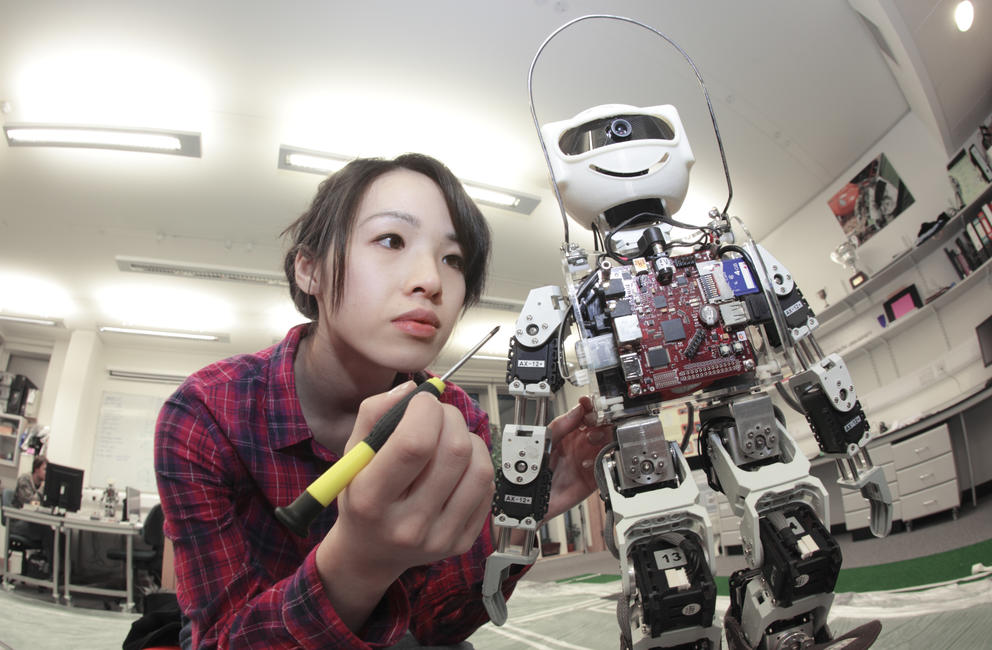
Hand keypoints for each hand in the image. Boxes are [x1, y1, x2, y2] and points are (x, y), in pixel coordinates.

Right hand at [315, 382, 494, 629]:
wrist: (370, 553)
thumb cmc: (360, 498)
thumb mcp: (351, 457)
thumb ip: (373, 415)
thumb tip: (412, 389)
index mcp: (371, 500)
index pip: (414, 444)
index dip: (426, 410)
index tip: (421, 402)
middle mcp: (406, 524)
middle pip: (454, 451)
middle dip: (449, 418)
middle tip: (436, 416)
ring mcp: (438, 537)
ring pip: (479, 467)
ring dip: (468, 439)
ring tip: (448, 439)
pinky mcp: (461, 542)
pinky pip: (487, 487)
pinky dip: (477, 464)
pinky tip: (456, 466)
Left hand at [543, 395, 610, 522]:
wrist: (531, 497)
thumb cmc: (535, 470)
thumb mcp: (545, 441)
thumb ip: (561, 425)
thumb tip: (577, 409)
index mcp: (569, 434)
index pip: (585, 416)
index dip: (589, 408)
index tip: (590, 403)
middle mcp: (580, 446)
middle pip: (600, 428)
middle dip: (599, 422)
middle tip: (594, 422)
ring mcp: (587, 460)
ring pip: (606, 444)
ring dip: (602, 439)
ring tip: (591, 439)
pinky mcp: (592, 478)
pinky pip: (604, 466)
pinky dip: (599, 462)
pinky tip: (586, 462)